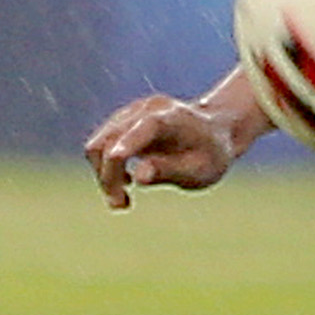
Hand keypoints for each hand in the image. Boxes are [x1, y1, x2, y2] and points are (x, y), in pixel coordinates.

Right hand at [83, 93, 243, 208]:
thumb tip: (139, 177)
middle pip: (110, 141)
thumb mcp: (199, 170)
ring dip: (104, 175)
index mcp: (171, 118)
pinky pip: (101, 145)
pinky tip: (127, 182)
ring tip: (123, 201)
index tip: (117, 162)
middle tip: (122, 205)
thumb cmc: (210, 154)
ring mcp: (131, 113)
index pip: (143, 128)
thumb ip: (169, 171)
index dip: (128, 144)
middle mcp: (146, 109)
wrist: (215, 131)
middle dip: (108, 176)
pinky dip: (106, 168)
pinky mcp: (122, 122)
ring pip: (98, 145)